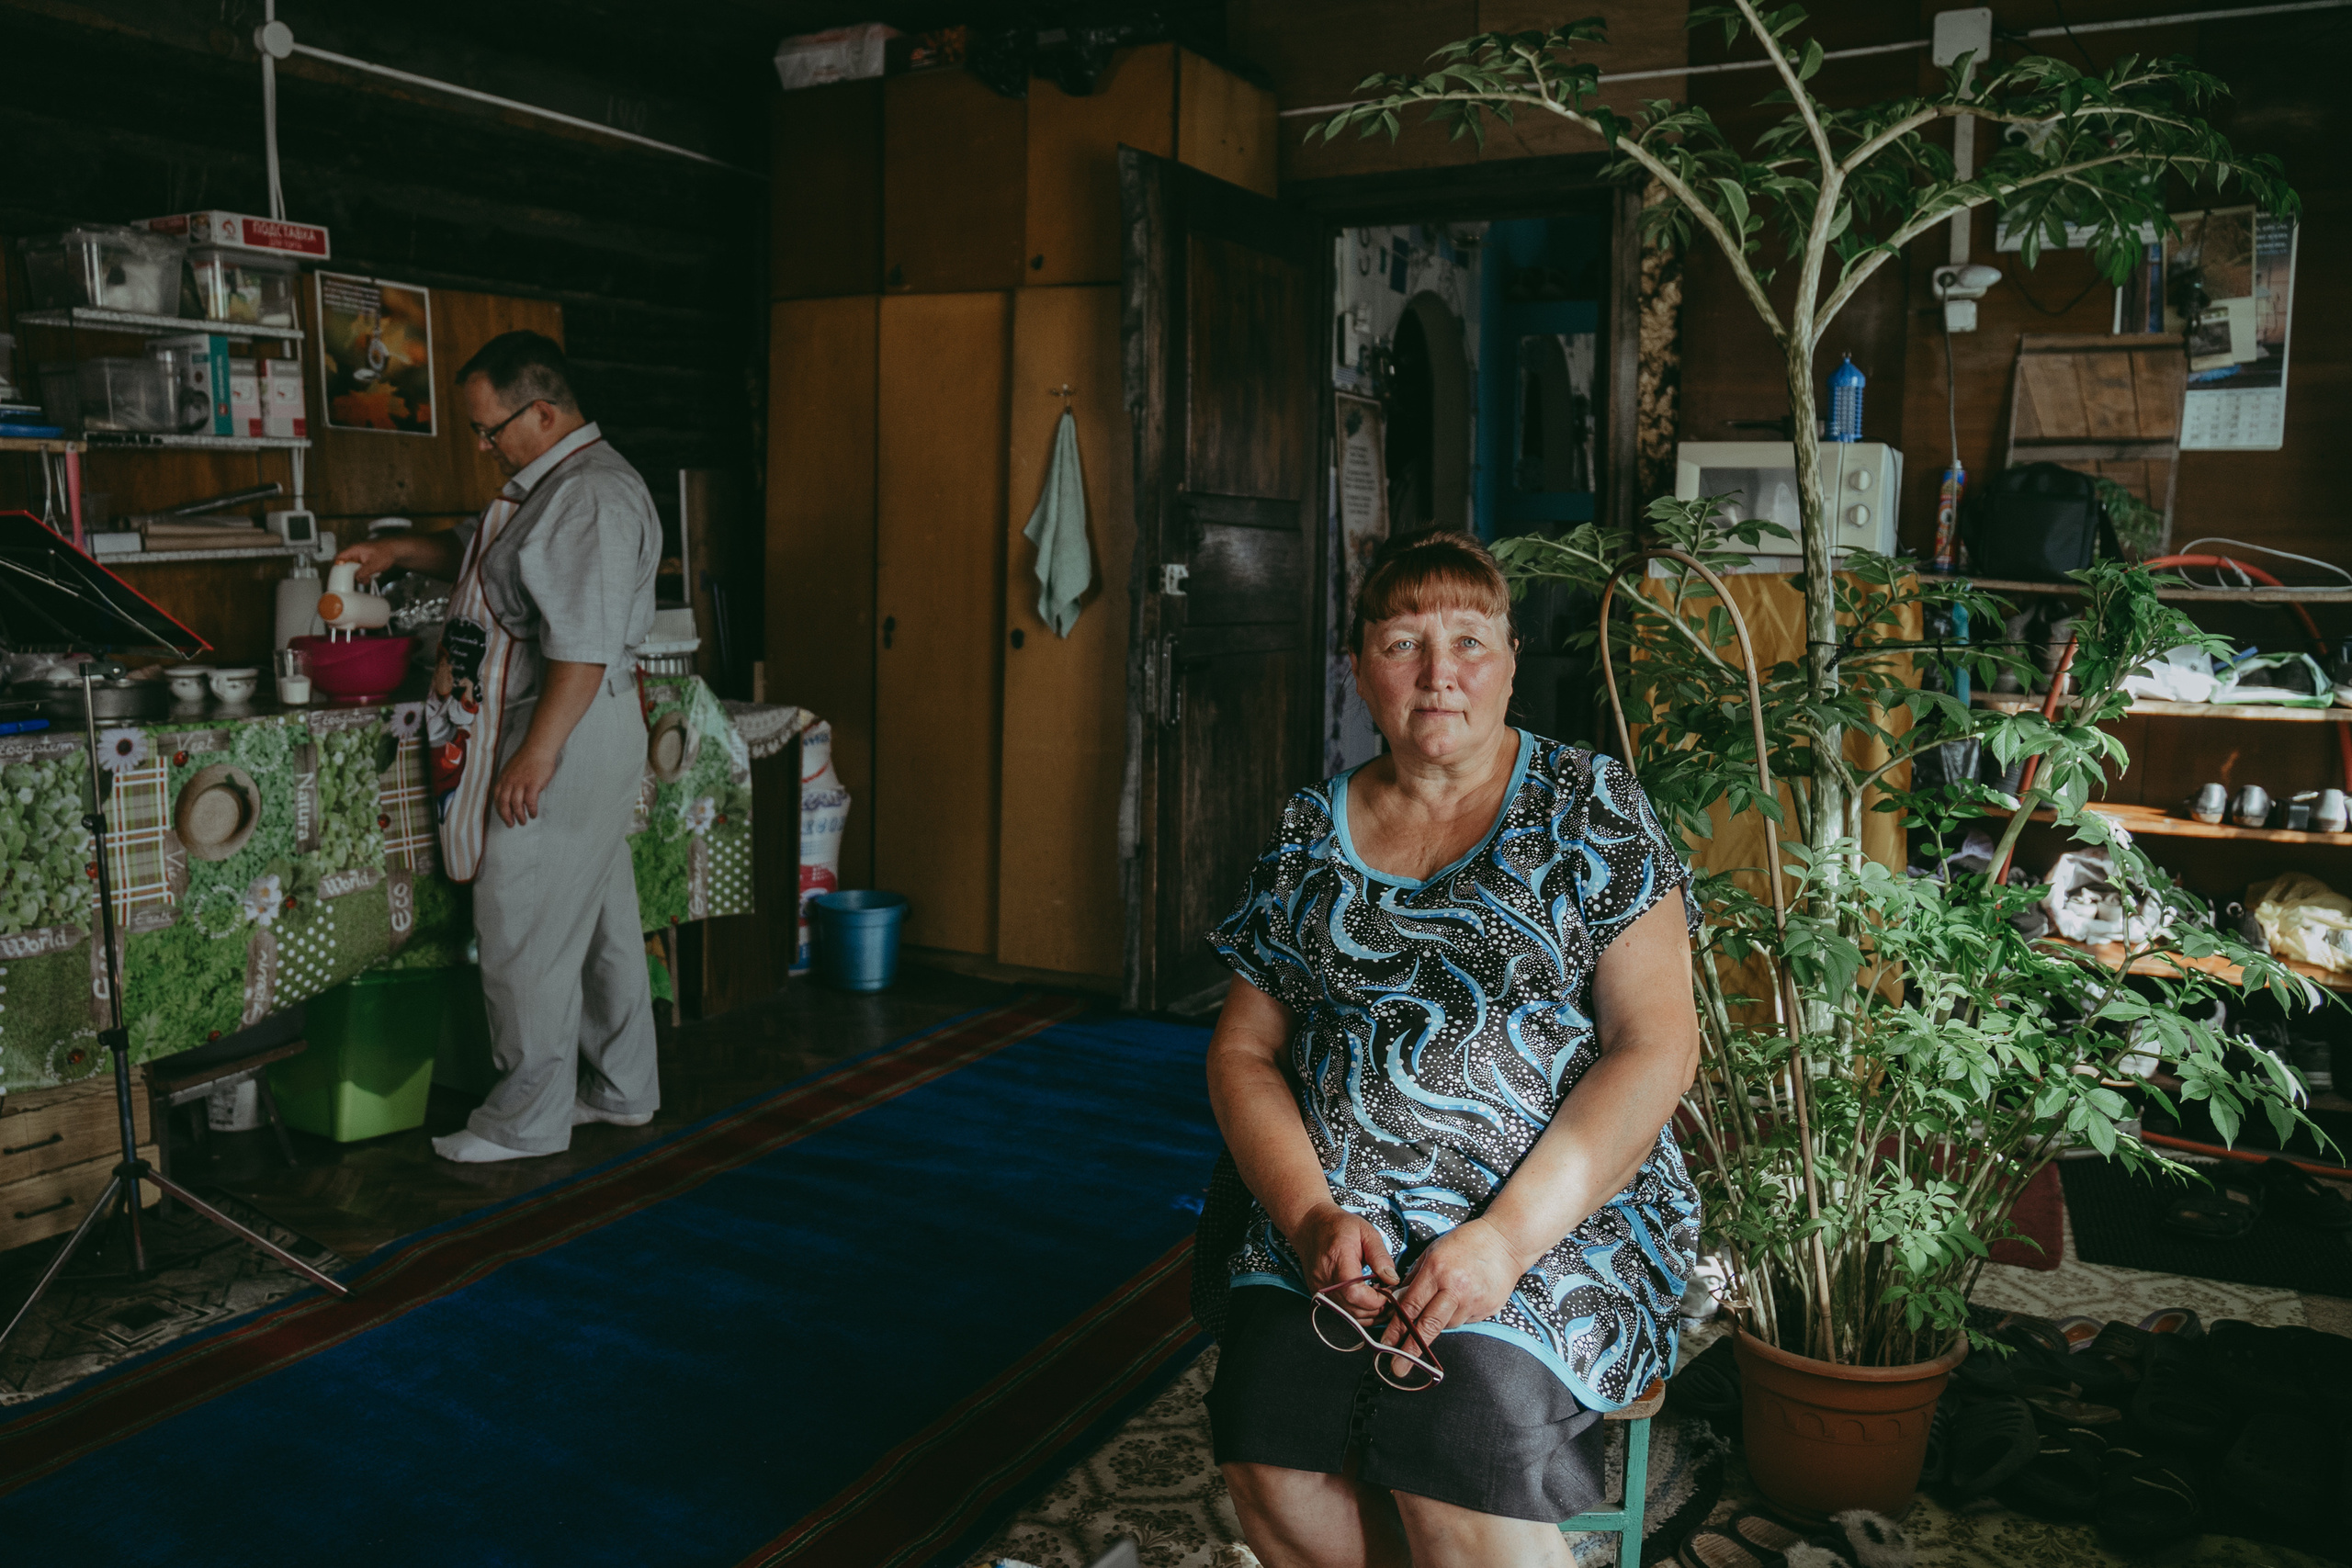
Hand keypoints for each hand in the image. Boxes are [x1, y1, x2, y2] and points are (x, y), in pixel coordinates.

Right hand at [335, 539, 401, 585]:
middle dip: (351, 574)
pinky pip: (361, 570)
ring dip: (360, 576)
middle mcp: (355, 554)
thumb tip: (357, 578)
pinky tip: (371, 577)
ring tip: (367, 579)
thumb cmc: (385, 552)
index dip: (337, 567)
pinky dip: (365, 575)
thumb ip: (363, 572)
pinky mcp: (365, 562)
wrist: (396, 551)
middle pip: (346, 565)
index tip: (340, 576)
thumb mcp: (372, 565)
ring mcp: (360, 558)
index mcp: (354, 550)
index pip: (339, 558)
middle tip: (357, 579)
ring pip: (354, 569)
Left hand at [492, 746, 557, 826]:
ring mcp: (521, 783)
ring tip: (523, 821)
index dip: (499, 809)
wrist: (538, 748)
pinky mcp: (532, 784)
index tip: (504, 816)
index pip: (497, 798)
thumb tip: (511, 793)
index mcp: (503, 778)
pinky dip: (531, 810)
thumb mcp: (511, 769)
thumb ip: (509, 781)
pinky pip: (530, 802)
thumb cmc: (527, 758)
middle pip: (504, 804)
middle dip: (507, 816)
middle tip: (511, 824)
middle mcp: (509, 782)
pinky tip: (533, 813)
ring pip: (516, 805)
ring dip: (519, 815)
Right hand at [1287, 1202, 1397, 1322]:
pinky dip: (1357, 1313)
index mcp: (1338, 1261)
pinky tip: (1367, 1301)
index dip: (1376, 1299)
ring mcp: (1319, 1290)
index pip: (1356, 1294)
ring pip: (1348, 1316)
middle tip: (1389, 1295)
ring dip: (1368, 1314)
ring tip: (1381, 1299)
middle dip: (1377, 1308)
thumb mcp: (1366, 1233)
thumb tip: (1393, 1280)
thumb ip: (1380, 1256)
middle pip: (1353, 1309)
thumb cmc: (1340, 1227)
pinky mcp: (1318, 1296)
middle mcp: (1324, 1280)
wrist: (1311, 1226)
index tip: (1389, 1291)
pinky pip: (1340, 1313)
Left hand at [1382, 1219, 1526, 1367]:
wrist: (1506, 1240)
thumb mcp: (1433, 1251)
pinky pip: (1466, 1319)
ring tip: (1447, 1300)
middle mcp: (1455, 1289)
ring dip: (1439, 1321)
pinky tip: (1465, 1298)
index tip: (1385, 1344)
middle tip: (1397, 1368)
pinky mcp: (1488, 1308)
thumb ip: (1415, 1277)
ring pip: (1448, 1324)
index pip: (1411, 1306)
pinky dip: (1459, 1314)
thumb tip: (1398, 1300)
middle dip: (1411, 1349)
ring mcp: (1474, 1301)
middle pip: (1429, 1325)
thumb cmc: (1465, 1242)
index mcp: (1437, 1271)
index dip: (1397, 1328)